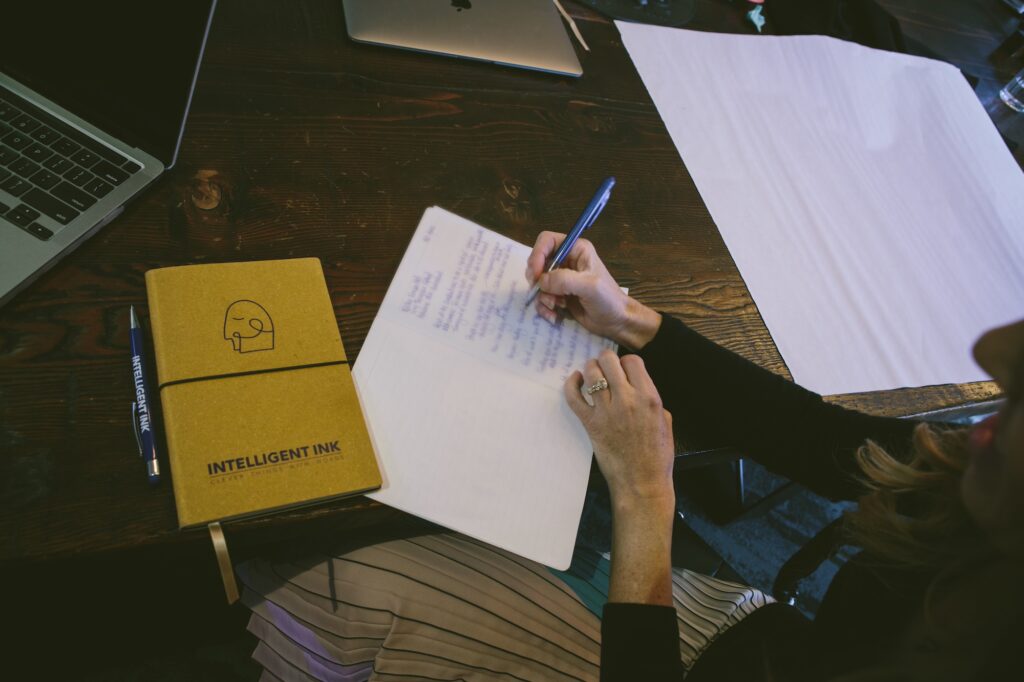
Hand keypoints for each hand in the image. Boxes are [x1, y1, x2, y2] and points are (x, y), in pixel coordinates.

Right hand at [525, 231, 661, 349]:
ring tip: (557, 306)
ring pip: (538, 283)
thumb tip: (541, 281)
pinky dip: (544, 308)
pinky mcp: (558, 295)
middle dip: (538, 280)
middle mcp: (567, 261)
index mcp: (576, 250)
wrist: (616, 322)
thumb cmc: (608, 300)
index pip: (547, 241)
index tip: (536, 275)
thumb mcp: (589, 286)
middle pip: (538, 262)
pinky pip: (541, 298)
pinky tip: (555, 316)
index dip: (537, 255)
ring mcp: (561, 279)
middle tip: (543, 293)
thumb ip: (565, 280)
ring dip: (543, 297)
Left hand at [565, 349, 674, 508]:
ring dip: (590, 369)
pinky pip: (574, 396)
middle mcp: (628, 400)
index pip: (633, 361)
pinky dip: (571, 384)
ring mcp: (607, 411)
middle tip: (605, 368)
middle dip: (606, 360)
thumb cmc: (657, 456)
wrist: (642, 482)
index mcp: (649, 397)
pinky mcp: (591, 423)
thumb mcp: (665, 421)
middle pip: (609, 361)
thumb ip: (652, 400)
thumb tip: (638, 387)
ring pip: (591, 373)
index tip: (624, 370)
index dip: (626, 362)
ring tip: (591, 373)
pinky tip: (575, 380)